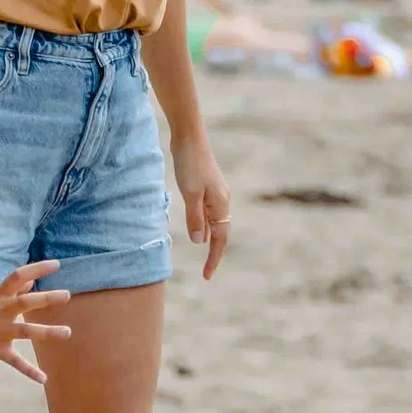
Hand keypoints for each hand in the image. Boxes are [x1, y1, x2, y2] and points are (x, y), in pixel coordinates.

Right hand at [0, 262, 70, 381]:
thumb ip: (12, 290)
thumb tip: (31, 283)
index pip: (19, 276)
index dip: (37, 269)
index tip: (56, 264)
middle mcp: (1, 312)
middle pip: (26, 302)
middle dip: (47, 299)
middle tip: (66, 295)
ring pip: (26, 331)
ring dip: (47, 332)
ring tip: (67, 332)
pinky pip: (15, 362)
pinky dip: (29, 371)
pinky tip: (43, 379)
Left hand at [174, 136, 231, 279]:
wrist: (189, 136)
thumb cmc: (190, 164)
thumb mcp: (190, 194)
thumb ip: (195, 218)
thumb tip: (200, 242)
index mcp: (221, 204)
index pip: (220, 239)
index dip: (214, 258)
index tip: (207, 276)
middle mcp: (222, 201)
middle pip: (221, 233)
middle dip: (215, 252)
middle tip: (206, 271)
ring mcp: (215, 194)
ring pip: (215, 223)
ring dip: (210, 239)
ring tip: (203, 255)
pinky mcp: (206, 187)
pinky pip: (208, 213)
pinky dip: (204, 225)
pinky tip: (197, 227)